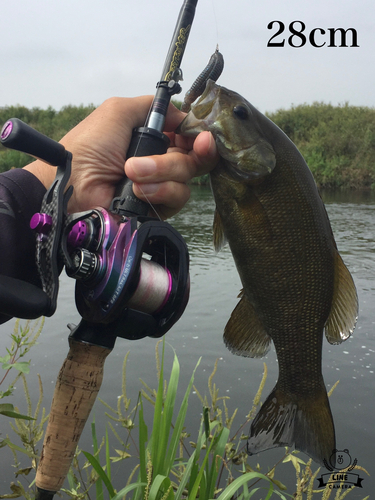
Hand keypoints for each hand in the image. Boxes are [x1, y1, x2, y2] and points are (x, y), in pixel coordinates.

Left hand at [24, 96, 217, 217]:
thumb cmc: (90, 146)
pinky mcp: (158, 207)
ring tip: (132, 171)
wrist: (74, 186)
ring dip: (163, 170)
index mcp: (153, 137)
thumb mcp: (119, 110)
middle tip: (197, 146)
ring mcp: (160, 185)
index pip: (189, 136)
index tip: (203, 136)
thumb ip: (154, 106)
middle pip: (196, 157)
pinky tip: (139, 189)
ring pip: (186, 177)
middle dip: (192, 152)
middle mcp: (161, 160)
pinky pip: (177, 197)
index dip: (199, 135)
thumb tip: (183, 114)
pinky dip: (160, 190)